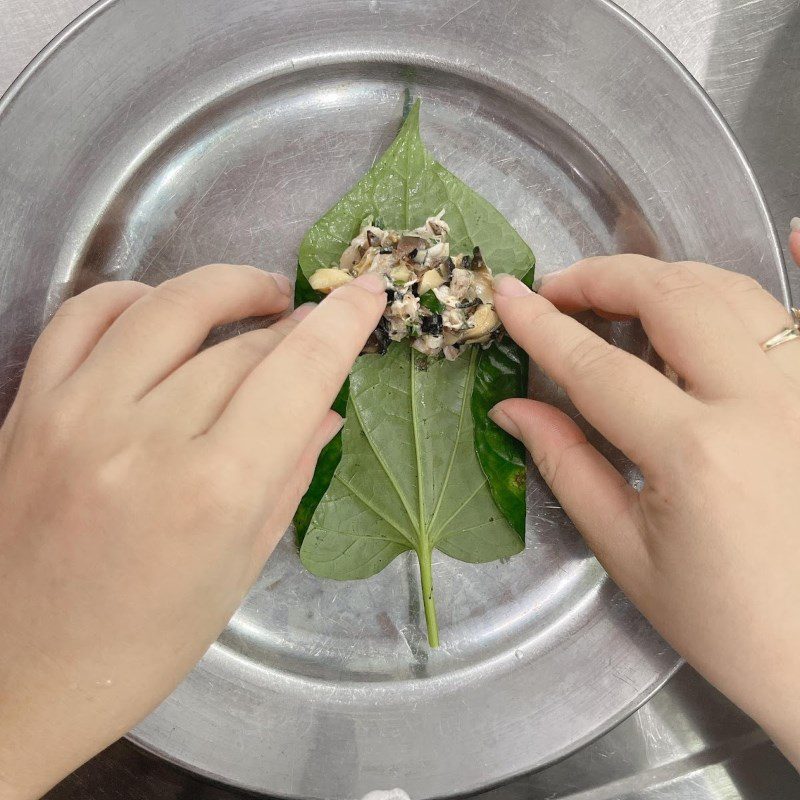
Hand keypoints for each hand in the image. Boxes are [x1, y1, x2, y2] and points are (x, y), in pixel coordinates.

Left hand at [0, 264, 384, 798]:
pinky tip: (166, 310)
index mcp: (215, 490)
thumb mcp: (239, 566)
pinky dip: (138, 295)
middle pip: (243, 344)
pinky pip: (87, 313)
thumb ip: (288, 474)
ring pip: (171, 306)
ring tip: (257, 296)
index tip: (366, 293)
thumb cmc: (145, 642)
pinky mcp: (29, 405)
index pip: (298, 372)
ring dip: (228, 287)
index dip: (342, 323)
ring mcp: (78, 412)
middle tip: (312, 327)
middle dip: (293, 326)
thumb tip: (325, 406)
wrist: (17, 676)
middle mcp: (145, 437)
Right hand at [491, 257, 799, 766]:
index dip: (544, 327)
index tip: (507, 297)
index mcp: (697, 453)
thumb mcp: (627, 554)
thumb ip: (567, 466)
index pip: (599, 366)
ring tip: (621, 295)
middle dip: (604, 279)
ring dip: (668, 279)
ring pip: (736, 292)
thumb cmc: (725, 622)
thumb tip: (512, 407)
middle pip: (673, 298)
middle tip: (560, 290)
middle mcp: (765, 403)